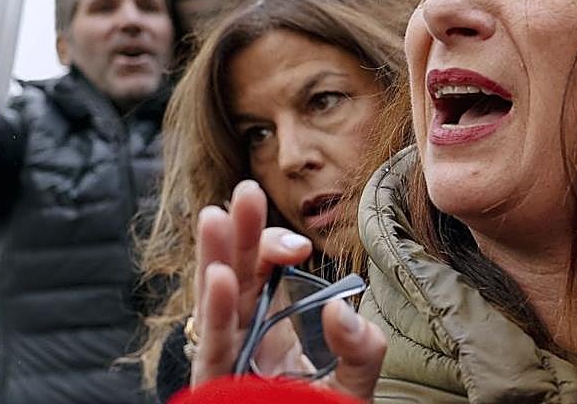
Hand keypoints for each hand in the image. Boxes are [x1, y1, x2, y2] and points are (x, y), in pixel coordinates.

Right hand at [190, 180, 385, 400]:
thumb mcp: (352, 387)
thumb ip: (361, 350)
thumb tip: (342, 306)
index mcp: (271, 327)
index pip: (264, 271)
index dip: (273, 247)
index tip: (300, 242)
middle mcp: (242, 336)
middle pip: (236, 274)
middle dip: (240, 233)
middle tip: (245, 191)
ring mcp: (227, 360)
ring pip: (214, 300)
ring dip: (214, 257)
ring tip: (216, 215)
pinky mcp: (219, 385)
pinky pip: (214, 346)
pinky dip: (215, 309)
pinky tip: (220, 276)